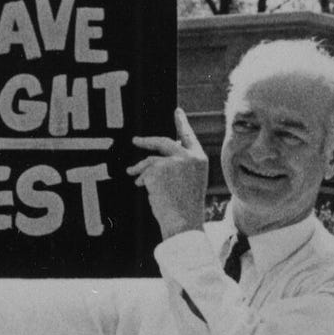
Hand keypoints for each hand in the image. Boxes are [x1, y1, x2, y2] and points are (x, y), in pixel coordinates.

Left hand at [128, 108, 208, 238]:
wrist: (184, 222)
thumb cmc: (186, 209)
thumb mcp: (189, 183)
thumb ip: (180, 167)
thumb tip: (156, 158)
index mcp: (200, 160)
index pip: (189, 137)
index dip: (182, 123)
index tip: (178, 111)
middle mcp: (189, 156)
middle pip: (163, 142)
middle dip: (147, 141)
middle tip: (135, 140)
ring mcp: (173, 161)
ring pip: (150, 159)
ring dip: (140, 168)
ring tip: (133, 176)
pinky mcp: (159, 167)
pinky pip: (144, 170)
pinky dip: (141, 179)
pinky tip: (143, 188)